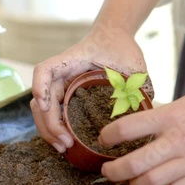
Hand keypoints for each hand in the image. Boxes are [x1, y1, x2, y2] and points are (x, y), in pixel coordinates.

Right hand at [31, 27, 151, 152]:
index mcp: (73, 60)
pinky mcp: (67, 93)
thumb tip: (144, 110)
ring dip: (49, 130)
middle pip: (42, 99)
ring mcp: (62, 84)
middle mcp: (62, 73)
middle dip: (50, 125)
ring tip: (64, 148)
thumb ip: (137, 84)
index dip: (40, 87)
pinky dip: (56, 127)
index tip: (46, 106)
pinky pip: (55, 111)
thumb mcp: (132, 64)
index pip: (46, 70)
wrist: (115, 37)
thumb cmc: (122, 48)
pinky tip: (66, 141)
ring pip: (43, 109)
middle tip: (66, 144)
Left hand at [98, 81, 184, 184]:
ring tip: (132, 183)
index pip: (128, 128)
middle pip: (133, 163)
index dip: (109, 136)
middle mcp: (179, 140)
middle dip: (113, 171)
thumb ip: (165, 116)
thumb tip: (143, 127)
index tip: (105, 139)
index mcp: (173, 116)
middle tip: (108, 171)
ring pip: (151, 183)